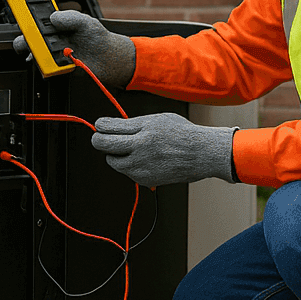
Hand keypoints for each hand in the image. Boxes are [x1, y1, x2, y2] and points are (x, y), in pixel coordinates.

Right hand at [12, 10, 135, 87]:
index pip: (34, 18)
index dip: (24, 16)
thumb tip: (54, 17)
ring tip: (49, 50)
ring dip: (36, 52)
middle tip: (31, 38)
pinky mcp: (55, 67)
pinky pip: (43, 67)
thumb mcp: (86, 22)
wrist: (109, 60)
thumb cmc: (98, 38)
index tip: (20, 16)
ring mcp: (51, 53)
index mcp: (55, 24)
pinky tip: (53, 62)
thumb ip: (70, 17)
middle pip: (27, 37)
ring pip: (32, 53)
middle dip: (24, 38)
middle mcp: (50, 38)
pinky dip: (45, 65)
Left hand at [89, 112, 236, 186]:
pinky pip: (127, 172)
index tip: (100, 125)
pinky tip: (144, 160)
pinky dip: (130, 167)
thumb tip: (111, 127)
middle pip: (103, 145)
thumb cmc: (182, 133)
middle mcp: (140, 148)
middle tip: (99, 138)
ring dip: (115, 155)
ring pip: (112, 162)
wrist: (202, 154)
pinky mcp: (144, 180)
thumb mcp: (158, 119)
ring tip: (129, 149)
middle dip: (98, 140)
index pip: (108, 127)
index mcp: (143, 129)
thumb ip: (134, 124)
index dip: (100, 125)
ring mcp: (141, 166)